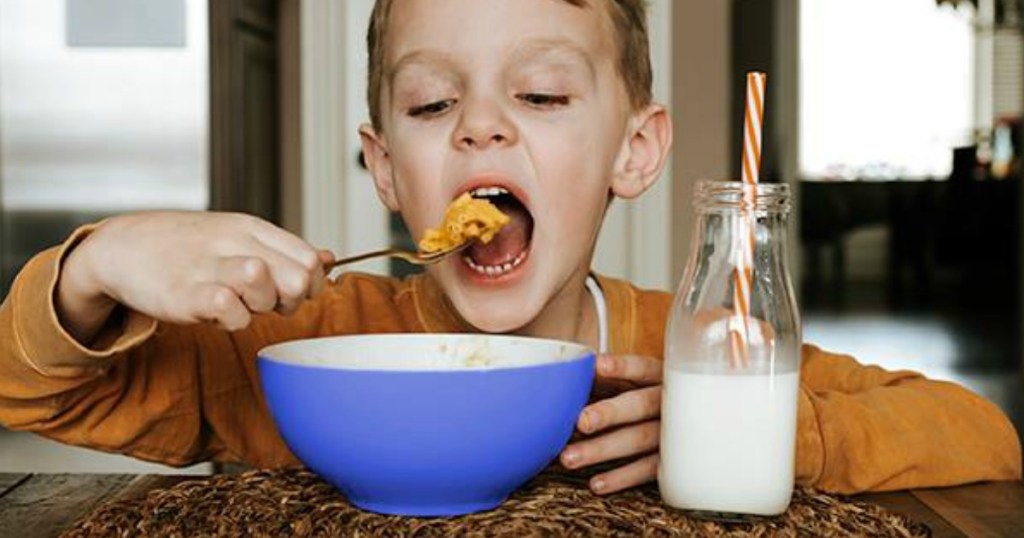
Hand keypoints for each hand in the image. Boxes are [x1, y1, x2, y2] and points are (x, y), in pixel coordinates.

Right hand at [58, 211, 334, 340]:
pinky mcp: (184, 293)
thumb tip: (329, 258)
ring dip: (260, 308)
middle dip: (291, 301)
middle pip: (299, 278)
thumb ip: (284, 251)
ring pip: (267, 287)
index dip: (312, 285)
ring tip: (238, 304)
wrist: (122, 247)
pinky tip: (215, 313)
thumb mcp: (238, 238)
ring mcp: (209, 266)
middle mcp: (235, 242)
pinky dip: (231, 321)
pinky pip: (230, 311)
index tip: (289, 292)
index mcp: (252, 228)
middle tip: (265, 303)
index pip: (310, 259)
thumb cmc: (187, 247)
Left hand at [559, 354, 662, 494]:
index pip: (641, 368)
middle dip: (609, 413)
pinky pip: (647, 470)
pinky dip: (621, 478)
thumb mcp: (636, 381)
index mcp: (659, 375)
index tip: (598, 365)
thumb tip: (567, 374)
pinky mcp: (673, 460)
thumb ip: (608, 378)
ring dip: (602, 450)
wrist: (695, 421)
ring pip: (638, 440)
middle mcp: (669, 402)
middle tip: (580, 421)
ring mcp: (673, 432)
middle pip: (639, 405)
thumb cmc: (649, 394)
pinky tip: (596, 483)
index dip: (622, 367)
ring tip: (568, 458)